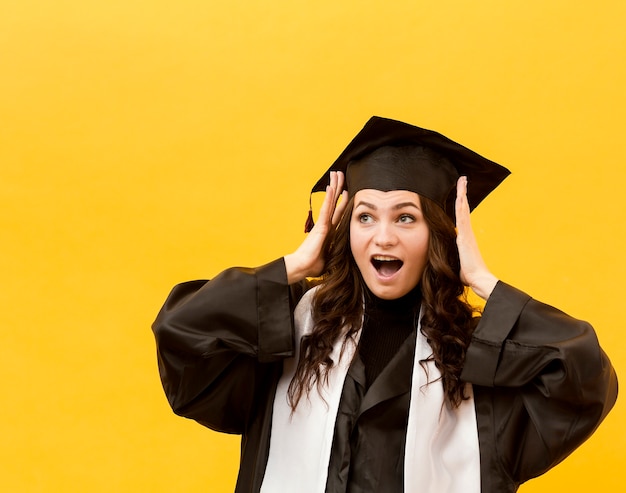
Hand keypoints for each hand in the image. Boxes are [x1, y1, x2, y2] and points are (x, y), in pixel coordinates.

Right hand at [284, 171, 347, 282]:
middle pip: (334, 202)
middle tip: (339, 174)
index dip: (341, 200)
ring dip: (334, 187)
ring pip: (330, 201)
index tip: (345, 190)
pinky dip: (329, 198)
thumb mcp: (329, 258)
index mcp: (329, 231)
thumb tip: (340, 262)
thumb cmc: (312, 265)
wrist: (302, 267)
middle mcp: (326, 224)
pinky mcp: (321, 226)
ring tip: (337, 173)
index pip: (337, 212)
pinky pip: (326, 209)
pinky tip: (332, 188)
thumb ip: (334, 254)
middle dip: (337, 187)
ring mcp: (323, 224)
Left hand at [455, 176, 497, 299]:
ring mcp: (467, 234)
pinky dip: (462, 207)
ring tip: (462, 181)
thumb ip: (453, 257)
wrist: (479, 279)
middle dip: (462, 193)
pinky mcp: (466, 237)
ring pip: (463, 210)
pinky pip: (463, 218)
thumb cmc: (469, 274)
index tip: (460, 193)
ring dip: (462, 195)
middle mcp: (466, 233)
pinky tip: (461, 197)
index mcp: (464, 237)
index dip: (460, 204)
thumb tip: (446, 259)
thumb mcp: (457, 262)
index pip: (461, 216)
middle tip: (463, 179)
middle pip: (463, 208)